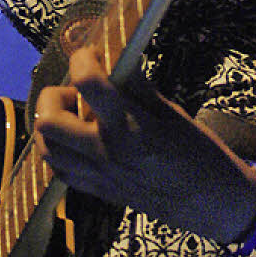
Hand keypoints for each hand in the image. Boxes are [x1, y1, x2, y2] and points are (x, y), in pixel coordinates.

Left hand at [32, 46, 255, 243]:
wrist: (210, 203)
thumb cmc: (199, 152)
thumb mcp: (172, 111)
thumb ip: (137, 86)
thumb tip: (115, 58)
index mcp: (132, 126)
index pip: (88, 83)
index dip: (83, 59)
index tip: (92, 54)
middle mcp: (107, 152)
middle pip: (48, 120)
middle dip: (55, 96)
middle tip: (78, 92)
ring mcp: (99, 176)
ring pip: (45, 148)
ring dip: (51, 124)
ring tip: (75, 115)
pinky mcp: (98, 192)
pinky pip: (60, 170)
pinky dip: (59, 150)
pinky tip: (78, 139)